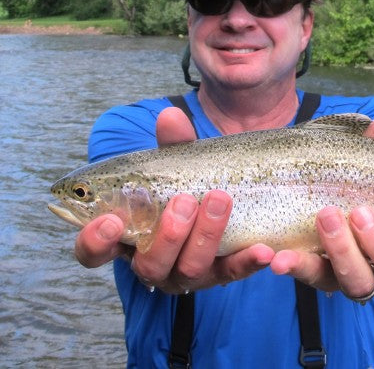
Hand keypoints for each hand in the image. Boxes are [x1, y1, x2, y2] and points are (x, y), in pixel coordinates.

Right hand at [75, 107, 273, 293]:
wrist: (232, 198)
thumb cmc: (187, 182)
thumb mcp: (179, 164)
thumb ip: (173, 145)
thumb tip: (170, 116)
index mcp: (127, 238)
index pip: (93, 251)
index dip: (94, 241)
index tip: (109, 221)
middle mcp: (153, 262)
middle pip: (151, 263)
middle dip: (168, 234)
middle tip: (185, 201)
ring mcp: (187, 272)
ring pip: (190, 269)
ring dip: (205, 236)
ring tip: (221, 199)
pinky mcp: (221, 273)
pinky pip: (233, 272)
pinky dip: (247, 262)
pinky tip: (264, 250)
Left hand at [270, 95, 373, 297]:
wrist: (299, 175)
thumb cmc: (350, 168)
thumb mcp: (366, 149)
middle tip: (361, 212)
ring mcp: (355, 269)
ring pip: (361, 284)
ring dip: (343, 253)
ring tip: (324, 214)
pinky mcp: (319, 272)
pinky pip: (312, 278)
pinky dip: (297, 267)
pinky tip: (279, 255)